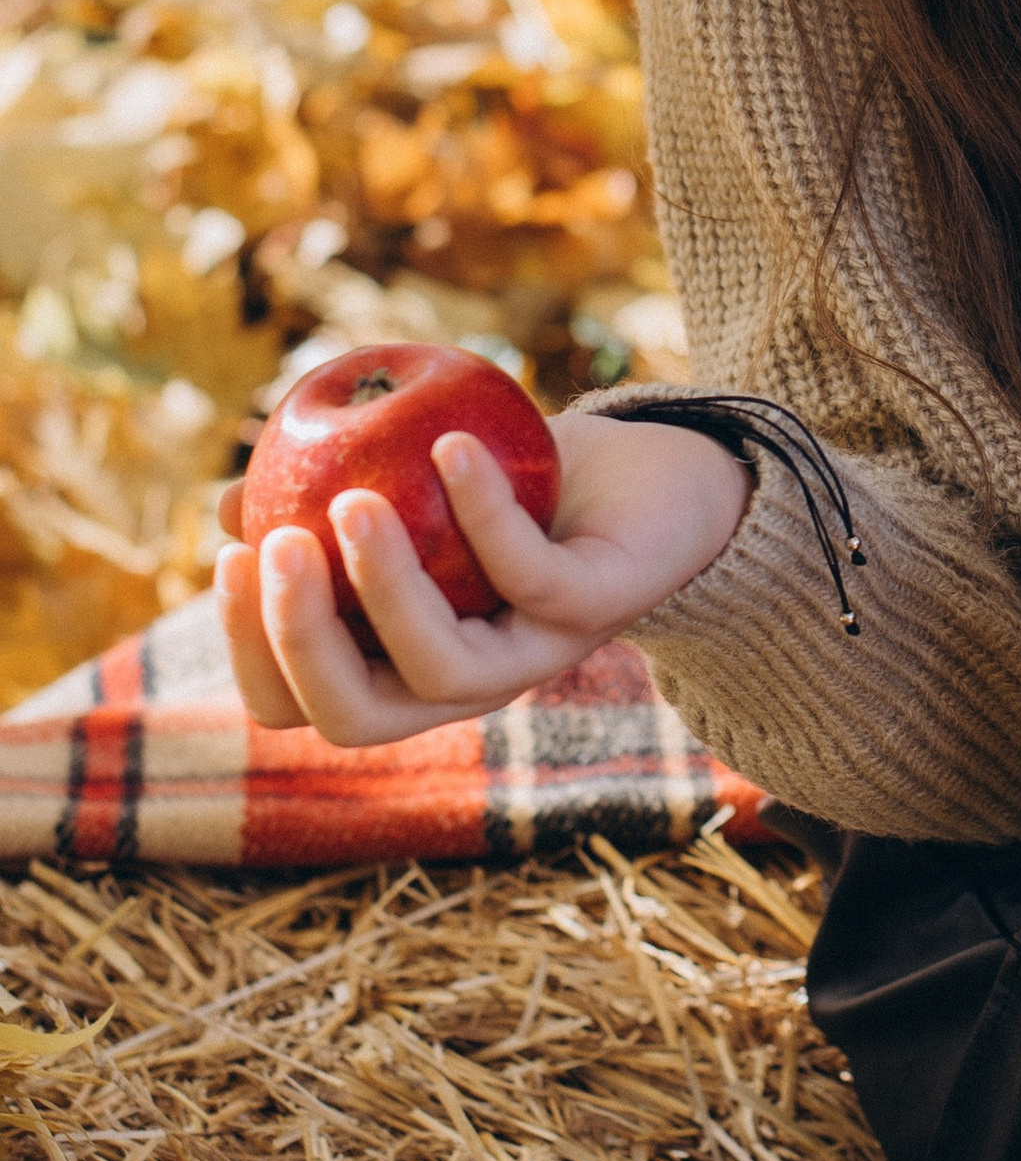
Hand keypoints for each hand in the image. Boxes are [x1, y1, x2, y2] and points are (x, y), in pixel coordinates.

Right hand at [214, 410, 750, 744]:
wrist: (655, 482)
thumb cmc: (518, 487)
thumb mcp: (407, 486)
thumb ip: (326, 498)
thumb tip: (225, 502)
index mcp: (401, 666)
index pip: (301, 703)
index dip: (253, 652)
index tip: (229, 559)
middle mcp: (462, 682)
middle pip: (355, 714)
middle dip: (298, 641)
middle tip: (275, 543)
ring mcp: (533, 654)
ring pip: (443, 667)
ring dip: (385, 587)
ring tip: (352, 501)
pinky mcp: (596, 608)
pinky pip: (530, 577)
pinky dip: (484, 514)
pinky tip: (451, 446)